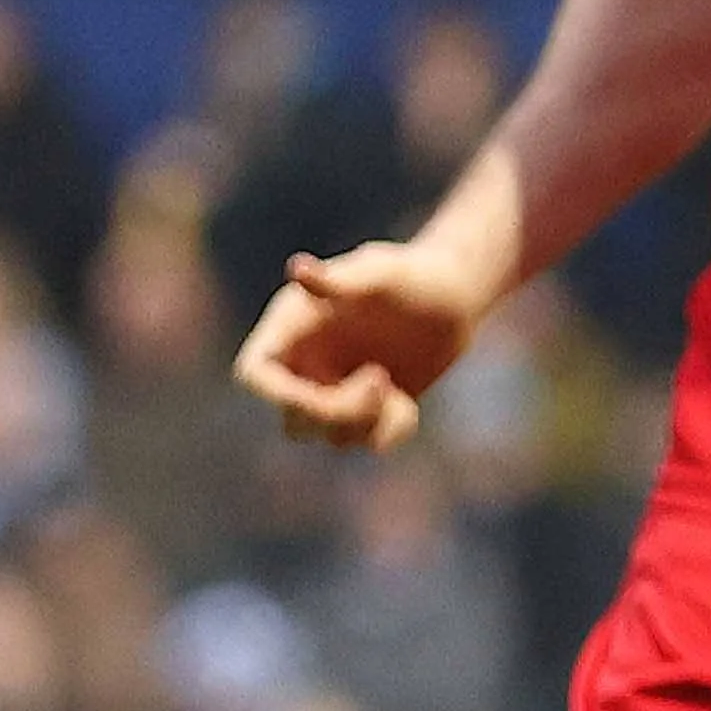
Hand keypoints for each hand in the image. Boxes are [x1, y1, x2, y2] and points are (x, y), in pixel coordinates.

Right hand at [237, 238, 499, 449]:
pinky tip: (408, 402)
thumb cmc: (414, 273)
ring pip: (332, 436)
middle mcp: (307, 362)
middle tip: (380, 379)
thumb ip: (338, 281)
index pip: (256, 371)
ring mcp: (336, 390)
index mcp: (294, 326)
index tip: (313, 398)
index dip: (274, 394)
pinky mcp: (368, 411)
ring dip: (367, 419)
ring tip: (392, 382)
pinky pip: (369, 441)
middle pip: (294, 419)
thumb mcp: (380, 274)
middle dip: (334, 412)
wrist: (455, 294)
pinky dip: (391, 429)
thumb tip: (296, 268)